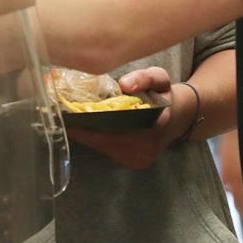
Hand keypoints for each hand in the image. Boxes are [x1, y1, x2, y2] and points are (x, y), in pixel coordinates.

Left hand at [66, 67, 192, 170]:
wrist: (180, 116)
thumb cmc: (164, 94)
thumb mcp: (159, 78)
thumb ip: (144, 78)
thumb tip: (125, 85)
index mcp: (155, 126)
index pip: (112, 127)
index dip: (87, 122)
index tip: (66, 112)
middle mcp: (147, 149)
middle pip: (103, 140)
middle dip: (82, 127)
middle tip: (62, 113)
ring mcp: (141, 160)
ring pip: (104, 147)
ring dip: (87, 134)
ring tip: (70, 118)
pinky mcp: (136, 164)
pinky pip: (109, 151)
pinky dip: (97, 139)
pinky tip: (86, 127)